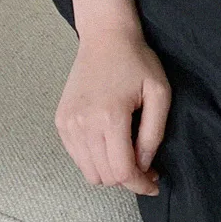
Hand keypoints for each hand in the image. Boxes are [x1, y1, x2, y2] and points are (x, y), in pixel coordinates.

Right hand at [55, 20, 170, 191]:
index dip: (141, 185)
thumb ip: (153, 135)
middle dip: (128, 179)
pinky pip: (78, 158)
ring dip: (110, 172)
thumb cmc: (136, 62)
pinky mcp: (61, 121)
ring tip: (126, 155)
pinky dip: (95, 160)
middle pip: (106, 176)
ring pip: (90, 172)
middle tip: (145, 166)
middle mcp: (84, 124)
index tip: (154, 184)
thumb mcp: (159, 95)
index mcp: (109, 117)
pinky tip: (109, 144)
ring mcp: (68, 123)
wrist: (105, 37)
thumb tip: (144, 166)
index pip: (122, 172)